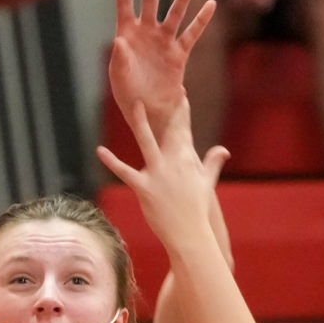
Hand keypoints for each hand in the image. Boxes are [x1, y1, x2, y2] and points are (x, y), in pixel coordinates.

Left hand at [97, 88, 226, 250]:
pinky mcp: (144, 188)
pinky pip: (125, 172)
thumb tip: (223, 150)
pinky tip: (100, 150)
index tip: (180, 92)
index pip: (184, 129)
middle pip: (169, 129)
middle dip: (167, 108)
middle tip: (164, 88)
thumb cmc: (197, 209)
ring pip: (147, 142)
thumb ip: (212, 163)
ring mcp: (158, 174)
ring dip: (141, 123)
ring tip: (135, 105)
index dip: (182, 110)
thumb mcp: (206, 183)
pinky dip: (111, 161)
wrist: (190, 234)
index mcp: (187, 160)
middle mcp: (173, 162)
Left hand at [108, 0, 215, 142]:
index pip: (124, 3)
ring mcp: (164, 41)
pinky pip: (192, 34)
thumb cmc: (129, 95)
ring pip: (175, 13)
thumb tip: (120, 40)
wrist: (148, 112)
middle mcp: (146, 33)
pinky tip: (211, 5)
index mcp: (127, 34)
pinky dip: (201, 21)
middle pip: (150, 0)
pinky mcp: (179, 54)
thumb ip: (119, 59)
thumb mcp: (119, 78)